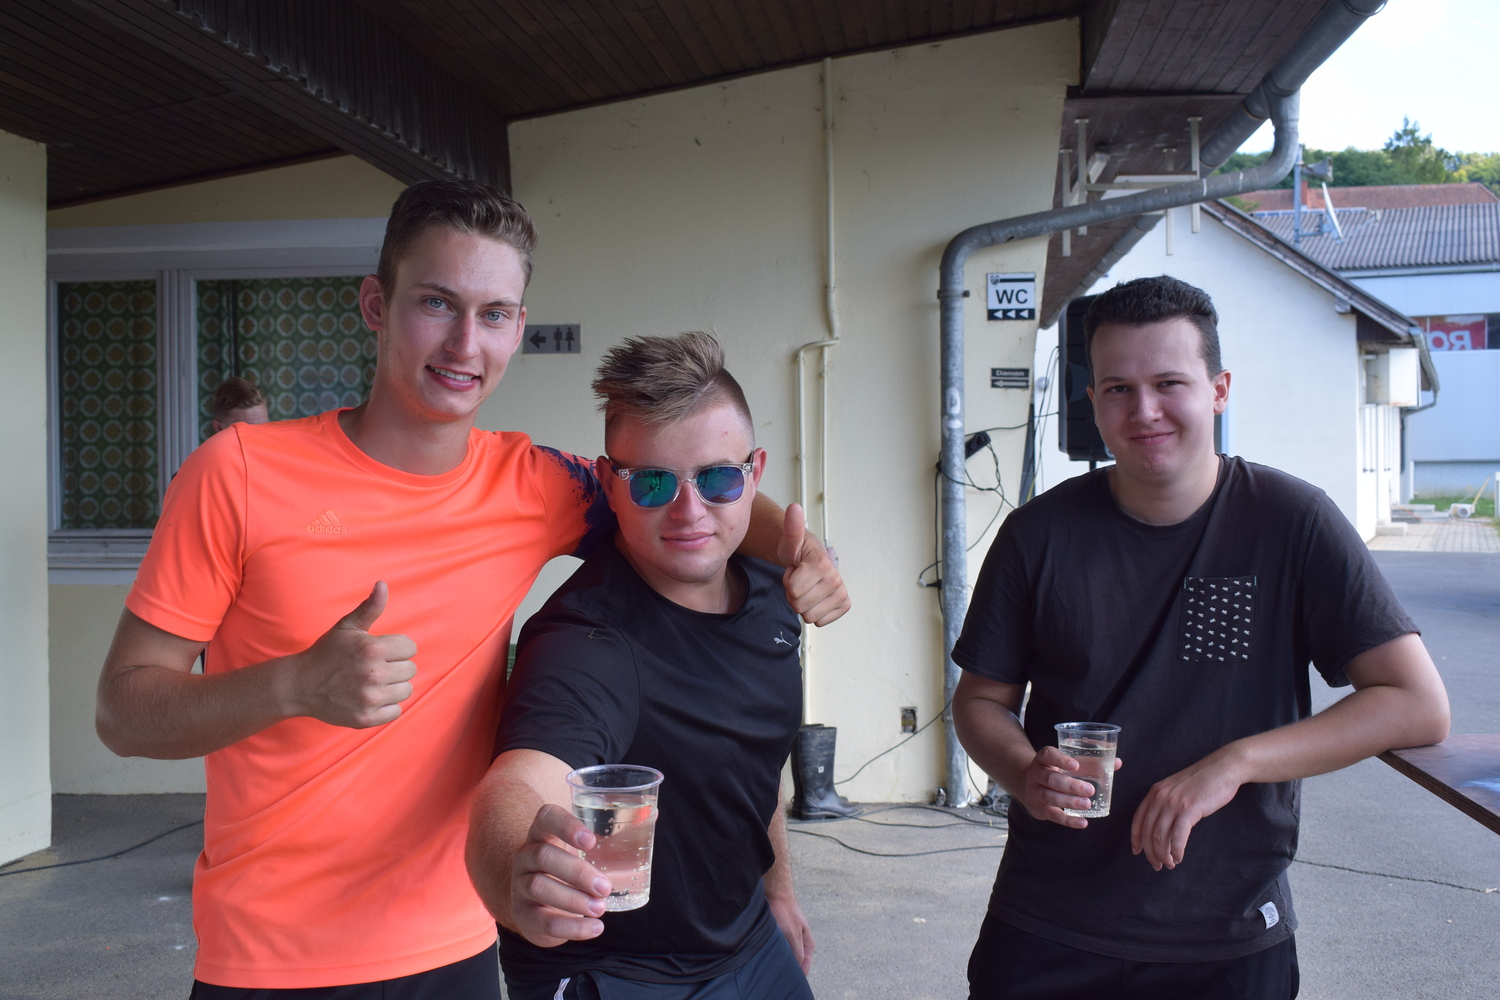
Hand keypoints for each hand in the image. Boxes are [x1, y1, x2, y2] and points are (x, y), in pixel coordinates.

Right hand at [282, 582, 417, 727]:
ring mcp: (370, 698)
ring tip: (373, 682)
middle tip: (374, 667)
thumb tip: (383, 585)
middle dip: (395, 666)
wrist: (300, 685)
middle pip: (411, 670)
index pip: (410, 648)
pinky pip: (396, 711)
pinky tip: (370, 698)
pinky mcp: (366, 718)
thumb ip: (370, 608)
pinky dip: (386, 706)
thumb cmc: (327, 652)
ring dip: (393, 687)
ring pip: (406, 691)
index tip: (380, 651)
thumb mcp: (346, 627)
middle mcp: (374, 674)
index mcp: (372, 649)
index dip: (397, 648)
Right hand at [511, 804, 610, 947]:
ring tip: (600, 908)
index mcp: (542, 832)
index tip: (592, 841)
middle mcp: (526, 855)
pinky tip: (594, 928)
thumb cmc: (568, 867)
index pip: (546, 817)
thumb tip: (653, 814)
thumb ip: (614, 832)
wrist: (539, 904)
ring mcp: (519, 885)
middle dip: (577, 872)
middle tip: (605, 887)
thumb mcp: (583, 849)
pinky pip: (542, 921)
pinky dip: (571, 927)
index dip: (566, 825)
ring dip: (573, 899)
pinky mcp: (523, 915)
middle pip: (543, 855)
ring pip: (539, 887)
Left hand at [767, 890, 815, 973]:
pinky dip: (775, 950)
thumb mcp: (793, 935)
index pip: (805, 966)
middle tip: (778, 971)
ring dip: (781, 958)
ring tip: (772, 961)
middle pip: (796, 961)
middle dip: (789, 966)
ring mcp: (792, 936)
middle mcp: (801, 941)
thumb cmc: (786, 913)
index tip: (789, 979)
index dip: (798, 974)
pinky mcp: (782, 933)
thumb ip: (797, 952)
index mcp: (808, 943)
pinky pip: (780, 946)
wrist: (777, 893)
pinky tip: (768, 951)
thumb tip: (798, 967)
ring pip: (787, 954)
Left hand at [776, 503, 850, 626]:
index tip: (794, 571)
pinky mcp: (843, 605)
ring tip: (806, 587)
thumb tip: (794, 508)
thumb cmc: (797, 552)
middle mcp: (836, 579)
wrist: (810, 560)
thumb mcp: (790, 541)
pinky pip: (820, 622)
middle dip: (794, 594)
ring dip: (803, 603)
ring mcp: (841, 593)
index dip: (788, 582)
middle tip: (799, 580)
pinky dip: (814, 612)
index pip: (793, 590)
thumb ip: (791, 527)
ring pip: (808, 616)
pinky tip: (815, 597)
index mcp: (822, 565)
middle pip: (799, 605)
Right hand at [1015, 746, 1122, 829]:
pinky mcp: (1039, 809)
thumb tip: (1117, 762)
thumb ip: (1090, 762)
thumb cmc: (1054, 771)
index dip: (1060, 759)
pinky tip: (1082, 822)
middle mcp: (1036, 774)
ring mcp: (1035, 792)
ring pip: (1050, 797)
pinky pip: (1054, 816)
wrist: (1026, 785)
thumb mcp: (1065, 762)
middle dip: (1071, 785)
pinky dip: (1068, 821)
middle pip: (1051, 779)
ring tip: (1087, 804)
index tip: (1076, 765)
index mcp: (1043, 759)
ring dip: (1070, 801)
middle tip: (1090, 790)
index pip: (1048, 755)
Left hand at [1130, 751, 1244, 870]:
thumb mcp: (1176, 789)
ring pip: (1161, 836)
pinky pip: (1177, 836)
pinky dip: (1176, 850)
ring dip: (1163, 855)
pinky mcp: (1189, 809)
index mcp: (1155, 792)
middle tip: (1157, 865)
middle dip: (1151, 852)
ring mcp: (1174, 803)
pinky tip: (1179, 857)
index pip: (1138, 819)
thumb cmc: (1202, 781)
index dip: (1136, 838)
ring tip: (1170, 864)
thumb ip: (1166, 803)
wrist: (1222, 769)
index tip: (1137, 851)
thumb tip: (1161, 828)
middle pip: (1148, 831)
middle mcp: (1160, 797)